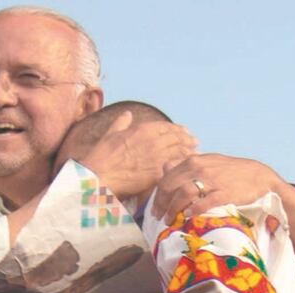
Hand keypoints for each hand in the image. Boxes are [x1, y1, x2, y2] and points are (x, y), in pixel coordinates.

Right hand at [80, 111, 197, 198]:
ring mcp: (156, 157)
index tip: (184, 131)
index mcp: (142, 129)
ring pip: (179, 151)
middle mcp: (153, 141)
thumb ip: (121, 123)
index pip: (166, 127)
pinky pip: (174, 167)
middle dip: (186, 139)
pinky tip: (187, 166)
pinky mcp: (157, 173)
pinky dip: (182, 164)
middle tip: (194, 141)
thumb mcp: (110, 134)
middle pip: (176, 138)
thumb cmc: (101, 157)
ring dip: (188, 150)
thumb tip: (127, 114)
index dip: (177, 129)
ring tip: (195, 152)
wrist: (99, 175)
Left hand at [152, 153, 286, 221]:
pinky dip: (194, 209)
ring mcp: (212, 180)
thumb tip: (165, 167)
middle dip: (161, 203)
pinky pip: (204, 202)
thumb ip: (185, 165)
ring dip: (173, 209)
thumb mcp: (207, 162)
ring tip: (169, 220)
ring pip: (183, 194)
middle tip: (158, 217)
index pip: (167, 177)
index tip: (155, 207)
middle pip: (171, 185)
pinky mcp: (224, 193)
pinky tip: (188, 216)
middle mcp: (200, 168)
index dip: (158, 194)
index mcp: (194, 161)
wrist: (260, 177)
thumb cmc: (231, 172)